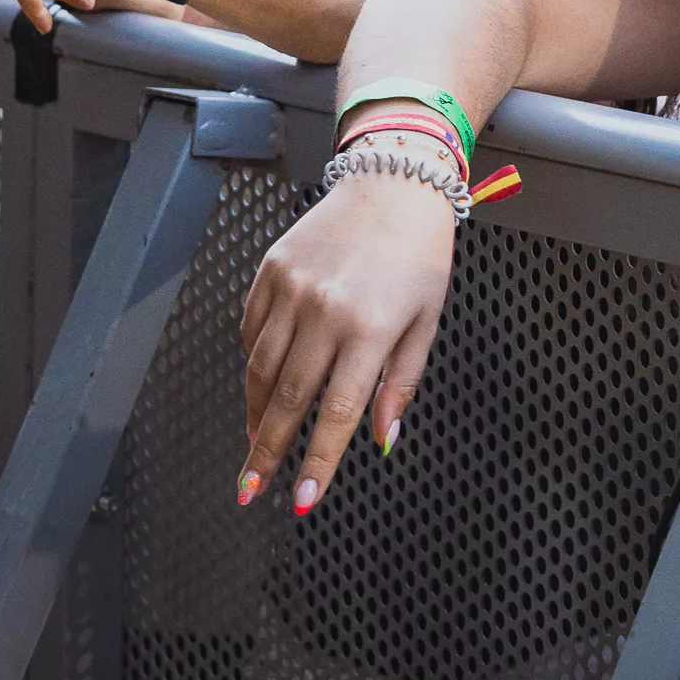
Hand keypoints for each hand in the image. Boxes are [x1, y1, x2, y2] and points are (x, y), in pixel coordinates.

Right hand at [237, 162, 458, 515]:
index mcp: (371, 328)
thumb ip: (402, 383)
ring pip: (260, 368)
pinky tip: (262, 383)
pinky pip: (251, 330)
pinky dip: (253, 362)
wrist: (393, 182)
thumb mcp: (428, 321)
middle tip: (251, 489)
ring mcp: (292, 289)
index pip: (338, 412)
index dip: (319, 460)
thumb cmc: (420, 253)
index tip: (302, 498)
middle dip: (267, 450)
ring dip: (256, 413)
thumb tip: (384, 439)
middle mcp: (325, 311)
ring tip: (256, 444)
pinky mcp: (270, 271)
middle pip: (287, 398)